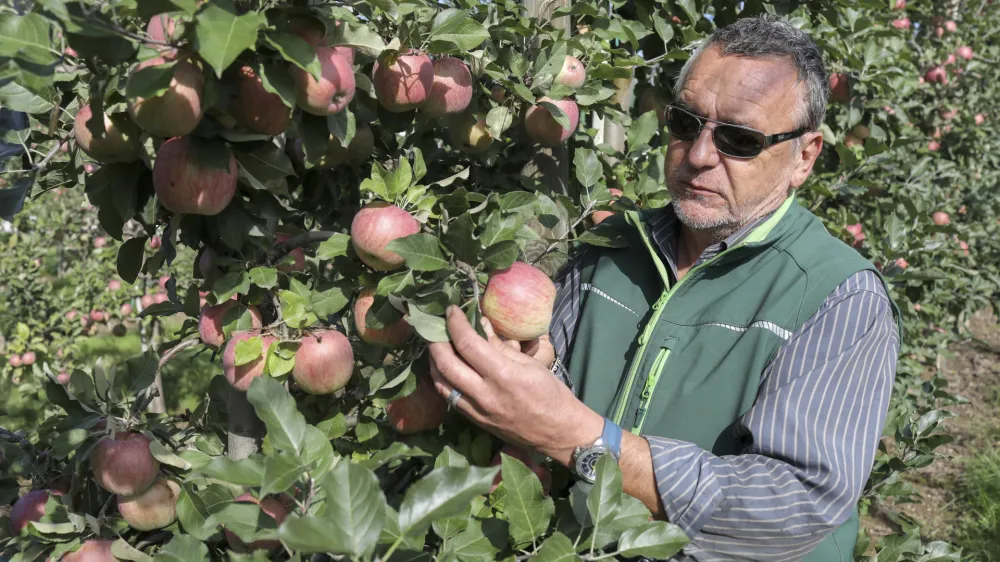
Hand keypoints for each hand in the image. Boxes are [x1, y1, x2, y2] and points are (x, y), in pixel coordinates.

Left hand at [428, 306, 602, 466]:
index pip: (468, 344)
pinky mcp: (475, 421)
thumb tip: (480, 327)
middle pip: (446, 363)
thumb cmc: (551, 394)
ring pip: (441, 383)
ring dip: (434, 362)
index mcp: (503, 375)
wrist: (559, 433)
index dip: (455, 323)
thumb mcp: (530, 364)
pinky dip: (442, 379)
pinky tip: (446, 369)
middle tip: (437, 327)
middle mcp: (485, 394)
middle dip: (435, 341)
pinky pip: (449, 397)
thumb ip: (501, 348)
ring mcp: (478, 410)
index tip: (451, 310)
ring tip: (437, 346)